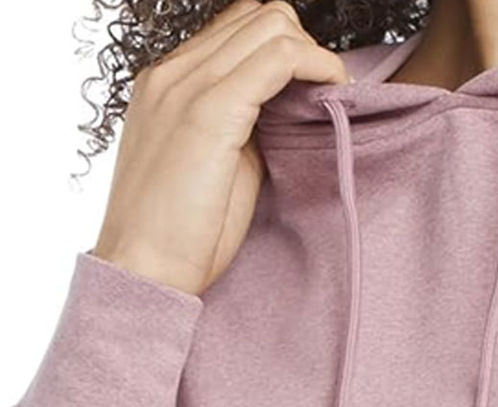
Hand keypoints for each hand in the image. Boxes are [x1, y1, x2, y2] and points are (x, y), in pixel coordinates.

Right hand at [92, 0, 348, 296]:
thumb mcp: (214, 166)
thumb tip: (280, 115)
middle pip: (257, 17)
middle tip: (328, 93)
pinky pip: (278, 58)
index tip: (312, 90)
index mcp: (168, 84)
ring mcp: (187, 87)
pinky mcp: (210, 112)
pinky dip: (317, 67)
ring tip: (332, 96)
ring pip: (270, 26)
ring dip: (314, 55)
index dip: (284, 51)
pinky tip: (333, 94)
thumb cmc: (180, 234)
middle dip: (304, 48)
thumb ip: (241, 130)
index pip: (236, 30)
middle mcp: (173, 73)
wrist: (143, 268)